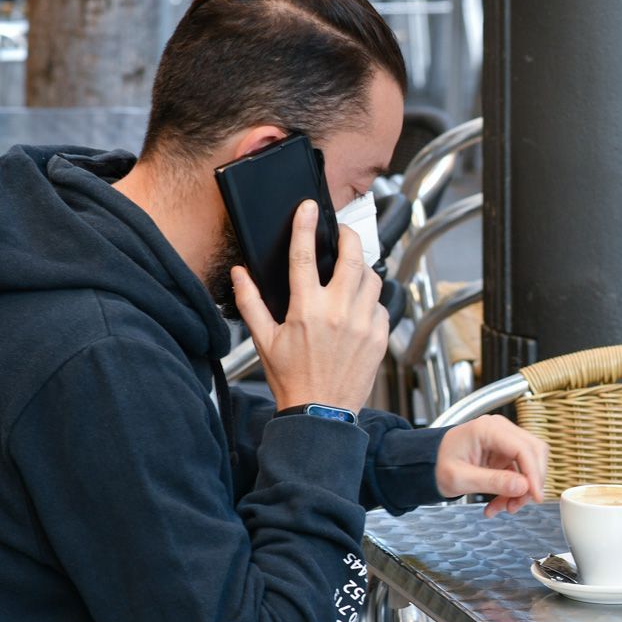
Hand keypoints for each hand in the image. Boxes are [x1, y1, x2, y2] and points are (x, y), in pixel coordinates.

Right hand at [232, 200, 387, 412]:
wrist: (321, 413)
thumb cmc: (292, 378)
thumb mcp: (264, 340)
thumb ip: (251, 302)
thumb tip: (240, 274)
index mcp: (307, 309)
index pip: (305, 256)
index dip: (306, 226)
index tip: (308, 208)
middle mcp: (340, 312)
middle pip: (353, 257)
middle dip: (348, 237)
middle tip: (341, 234)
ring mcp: (364, 324)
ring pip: (372, 278)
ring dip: (361, 269)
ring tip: (349, 272)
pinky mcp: (380, 337)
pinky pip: (381, 306)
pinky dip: (371, 300)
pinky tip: (358, 307)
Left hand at [436, 415, 547, 516]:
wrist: (427, 464)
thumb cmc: (436, 464)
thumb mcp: (461, 478)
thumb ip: (493, 482)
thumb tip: (523, 487)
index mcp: (487, 429)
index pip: (523, 448)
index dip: (534, 474)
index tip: (535, 495)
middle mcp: (500, 430)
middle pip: (534, 453)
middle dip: (530, 482)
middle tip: (519, 503)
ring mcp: (504, 441)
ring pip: (530, 464)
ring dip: (522, 490)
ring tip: (505, 507)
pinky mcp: (505, 454)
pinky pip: (520, 473)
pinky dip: (513, 490)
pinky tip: (499, 503)